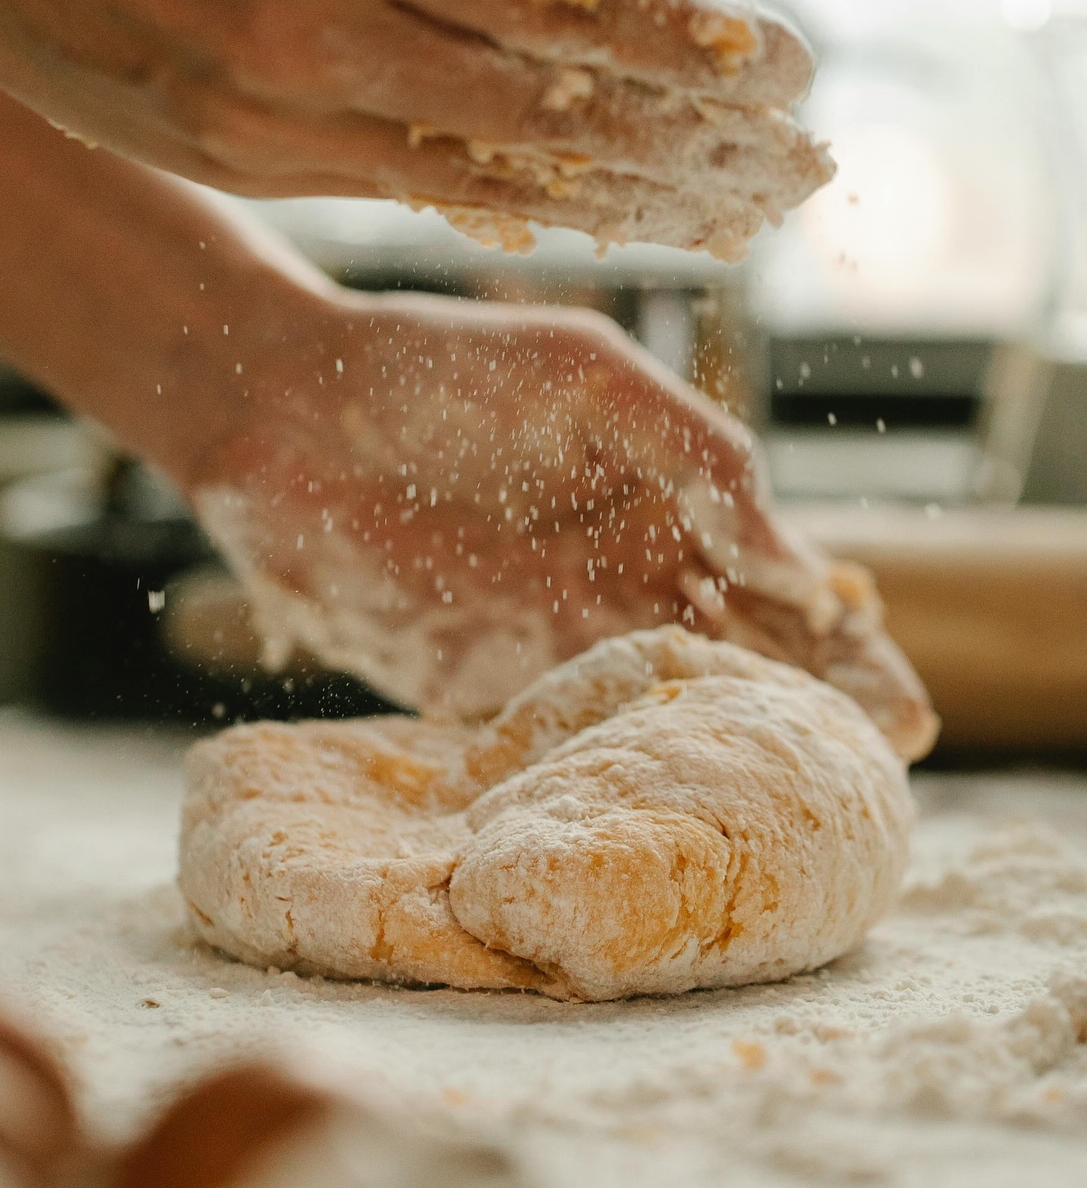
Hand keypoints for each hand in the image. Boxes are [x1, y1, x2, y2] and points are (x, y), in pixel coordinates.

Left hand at [187, 289, 937, 759]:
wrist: (285, 407)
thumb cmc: (442, 367)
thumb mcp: (590, 380)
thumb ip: (700, 458)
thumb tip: (803, 568)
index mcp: (663, 504)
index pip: (781, 587)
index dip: (845, 644)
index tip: (902, 707)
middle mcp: (620, 582)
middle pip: (746, 667)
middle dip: (817, 718)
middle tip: (883, 775)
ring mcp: (553, 642)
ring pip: (670, 718)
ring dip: (735, 763)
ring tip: (809, 814)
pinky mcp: (478, 692)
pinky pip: (569, 750)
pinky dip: (624, 785)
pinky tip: (674, 821)